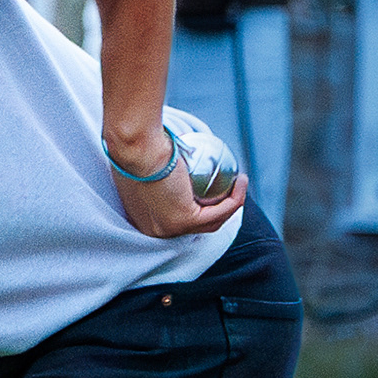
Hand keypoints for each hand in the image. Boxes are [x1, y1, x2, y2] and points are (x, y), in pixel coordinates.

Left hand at [110, 130, 247, 239]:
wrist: (135, 145)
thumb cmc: (136, 146)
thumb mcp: (143, 163)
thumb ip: (155, 172)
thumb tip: (173, 165)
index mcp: (144, 222)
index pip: (178, 219)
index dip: (200, 206)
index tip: (212, 187)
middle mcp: (158, 232)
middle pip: (198, 225)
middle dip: (220, 210)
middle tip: (229, 187)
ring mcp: (172, 229)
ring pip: (212, 221)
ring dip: (231, 204)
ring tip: (239, 184)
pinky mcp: (186, 220)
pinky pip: (221, 210)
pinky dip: (235, 197)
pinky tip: (241, 180)